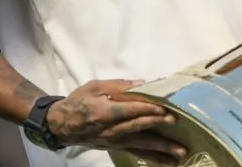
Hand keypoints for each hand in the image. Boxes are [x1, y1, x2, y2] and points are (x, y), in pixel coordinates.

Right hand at [47, 79, 186, 165]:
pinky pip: (137, 153)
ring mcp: (115, 141)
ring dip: (161, 149)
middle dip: (158, 125)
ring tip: (180, 153)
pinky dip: (152, 158)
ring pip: (141, 145)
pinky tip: (167, 162)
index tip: (165, 107)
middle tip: (176, 124)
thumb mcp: (94, 87)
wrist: (61, 125)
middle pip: (139, 128)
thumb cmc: (78, 102)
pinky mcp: (117, 148)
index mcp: (104, 112)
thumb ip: (118, 85)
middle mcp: (111, 129)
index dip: (148, 108)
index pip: (130, 110)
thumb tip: (142, 84)